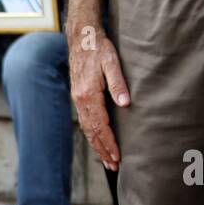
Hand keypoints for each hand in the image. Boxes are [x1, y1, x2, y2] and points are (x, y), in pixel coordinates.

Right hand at [67, 26, 128, 171]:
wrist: (81, 37)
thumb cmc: (99, 47)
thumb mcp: (111, 61)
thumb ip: (118, 83)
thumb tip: (125, 103)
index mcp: (88, 95)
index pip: (100, 125)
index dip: (110, 143)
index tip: (118, 156)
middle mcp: (80, 101)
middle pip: (92, 132)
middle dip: (103, 150)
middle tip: (114, 166)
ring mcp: (78, 100)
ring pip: (87, 130)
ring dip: (97, 146)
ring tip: (108, 161)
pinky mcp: (79, 98)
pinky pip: (85, 123)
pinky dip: (92, 136)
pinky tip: (98, 142)